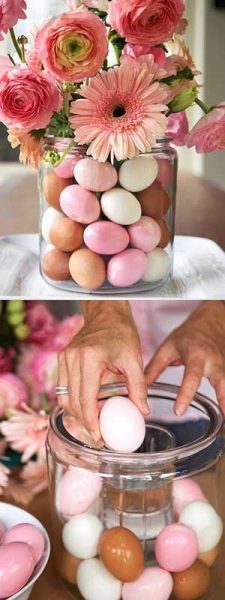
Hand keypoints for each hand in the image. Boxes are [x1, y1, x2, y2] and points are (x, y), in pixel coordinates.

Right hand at [57, 301, 148, 441]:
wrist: (107, 313)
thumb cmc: (121, 333)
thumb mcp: (134, 359)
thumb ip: (138, 387)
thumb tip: (142, 411)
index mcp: (90, 358)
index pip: (85, 399)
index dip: (90, 422)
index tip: (99, 437)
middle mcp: (72, 358)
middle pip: (71, 402)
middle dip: (83, 423)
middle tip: (98, 436)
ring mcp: (64, 358)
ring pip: (64, 397)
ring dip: (76, 413)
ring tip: (93, 423)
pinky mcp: (62, 359)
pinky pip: (63, 388)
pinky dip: (73, 401)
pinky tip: (87, 408)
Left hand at [145, 301, 224, 415]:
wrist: (211, 321)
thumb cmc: (189, 334)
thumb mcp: (168, 347)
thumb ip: (154, 368)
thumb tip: (142, 387)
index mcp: (196, 354)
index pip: (191, 376)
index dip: (185, 394)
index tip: (178, 410)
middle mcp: (213, 360)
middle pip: (220, 380)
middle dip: (223, 397)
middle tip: (222, 416)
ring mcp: (224, 364)